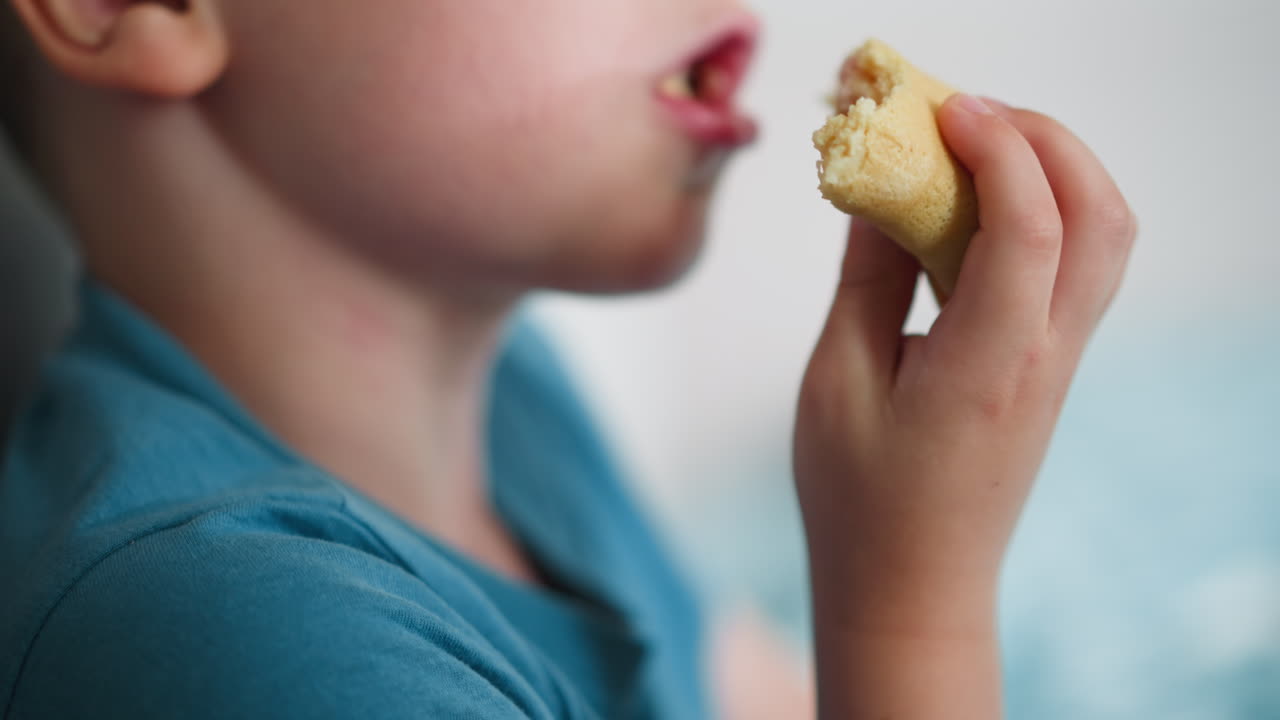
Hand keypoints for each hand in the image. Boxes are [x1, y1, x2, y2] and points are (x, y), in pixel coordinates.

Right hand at [793, 94, 1134, 717]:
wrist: (913, 585)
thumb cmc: (860, 498)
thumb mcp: (838, 382)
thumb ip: (868, 277)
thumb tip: (882, 189)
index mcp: (988, 366)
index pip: (1031, 230)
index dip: (997, 150)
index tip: (943, 107)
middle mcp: (1044, 358)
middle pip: (1100, 216)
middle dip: (1044, 140)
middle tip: (965, 114)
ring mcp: (1059, 363)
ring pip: (1105, 237)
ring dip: (1056, 171)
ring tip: (976, 148)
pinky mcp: (1051, 367)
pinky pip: (1077, 266)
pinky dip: (1046, 211)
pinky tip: (977, 210)